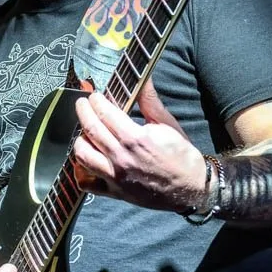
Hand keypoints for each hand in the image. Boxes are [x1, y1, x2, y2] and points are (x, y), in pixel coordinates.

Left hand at [72, 77, 206, 211]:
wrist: (191, 188)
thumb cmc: (181, 155)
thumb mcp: (168, 124)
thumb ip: (150, 100)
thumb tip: (144, 78)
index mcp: (136, 138)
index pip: (105, 113)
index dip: (96, 101)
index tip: (94, 96)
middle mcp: (122, 158)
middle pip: (91, 130)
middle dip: (83, 112)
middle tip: (82, 104)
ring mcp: (116, 177)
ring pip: (83, 156)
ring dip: (80, 140)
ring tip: (86, 132)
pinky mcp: (115, 193)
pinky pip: (87, 184)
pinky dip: (80, 172)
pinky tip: (84, 161)